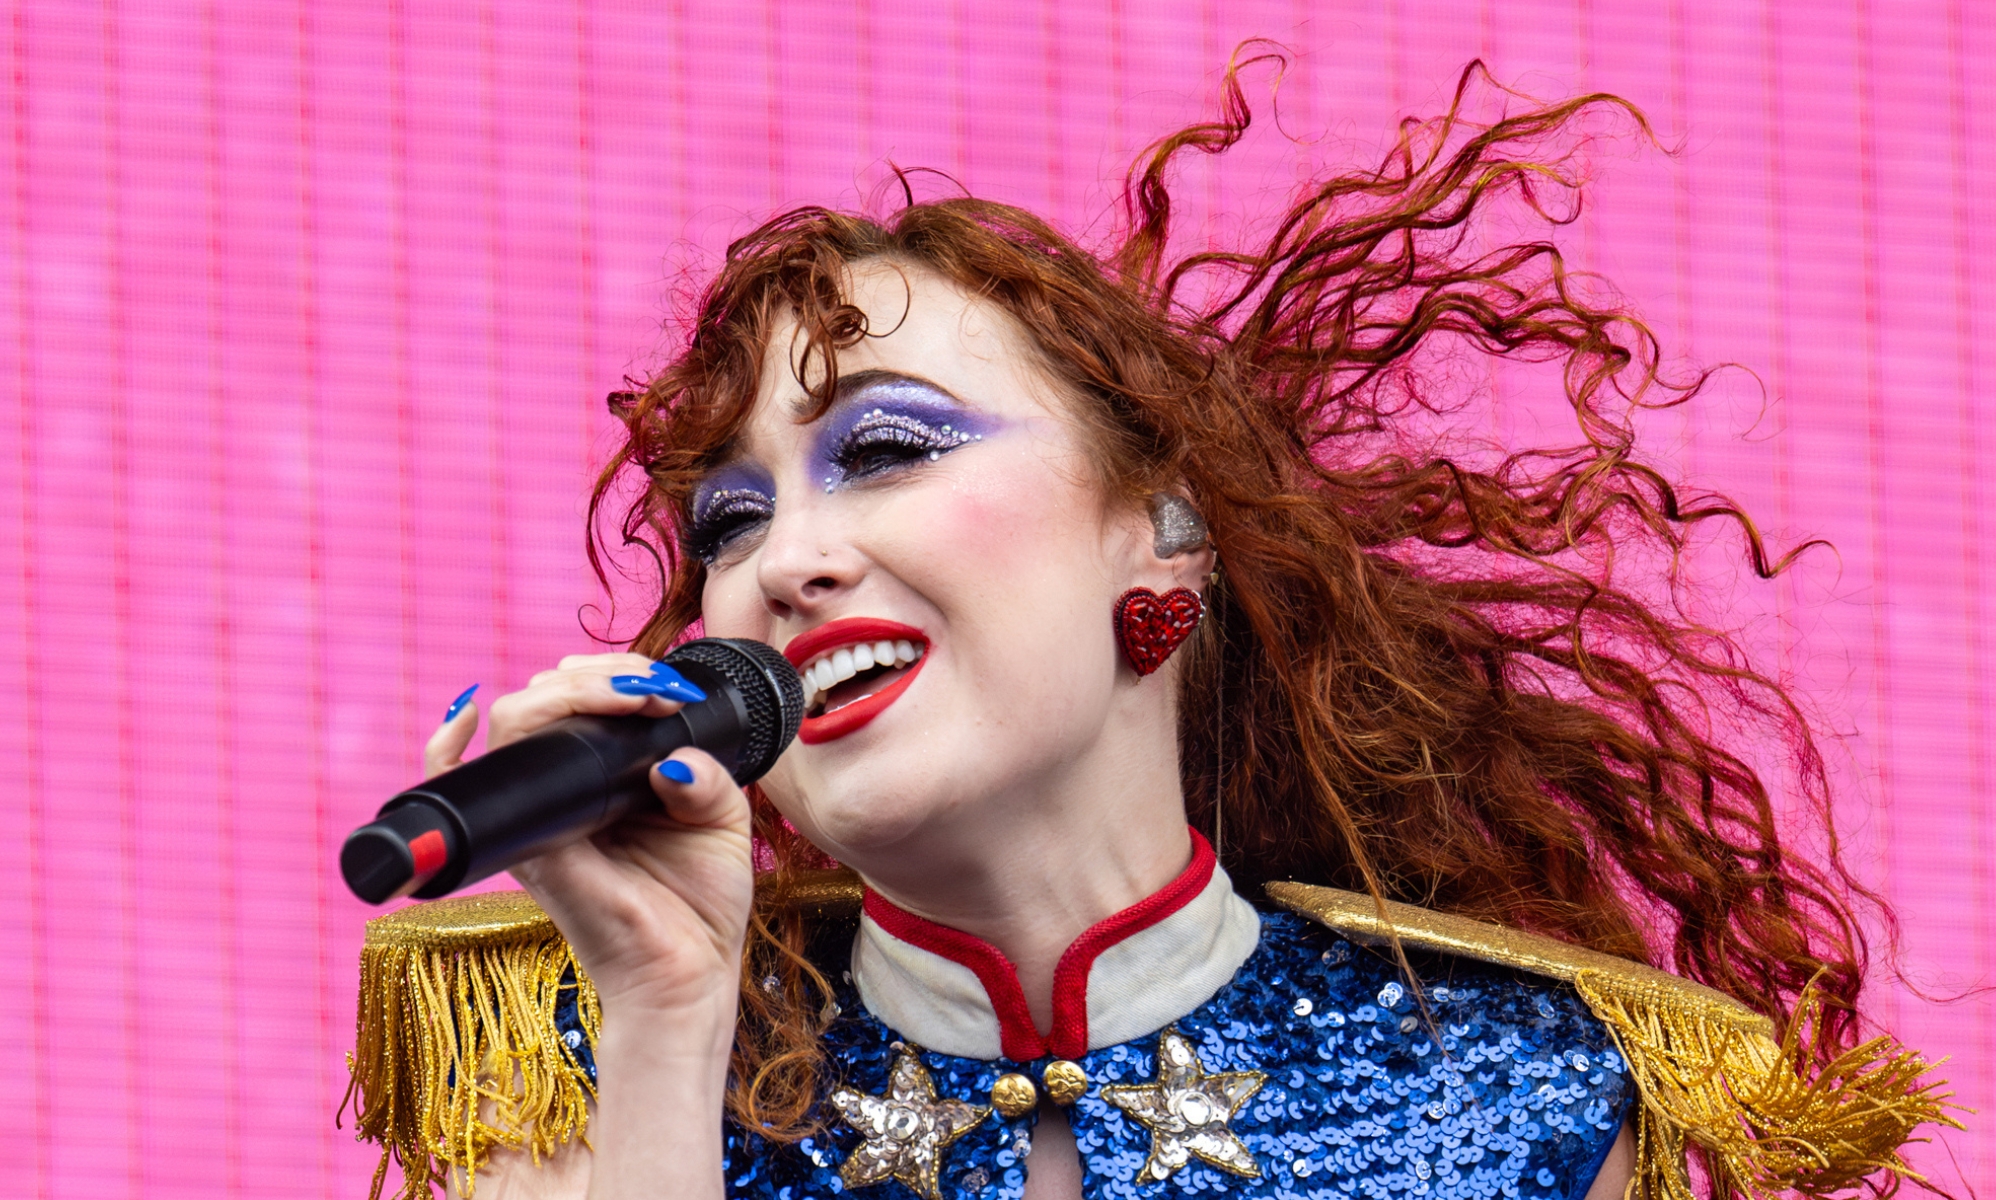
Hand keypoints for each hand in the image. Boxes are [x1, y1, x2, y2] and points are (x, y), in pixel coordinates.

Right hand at [425, 654, 755, 1021]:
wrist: (691, 975)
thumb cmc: (700, 907)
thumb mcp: (722, 820)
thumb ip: (705, 774)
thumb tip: (669, 756)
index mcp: (604, 781)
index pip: (580, 703)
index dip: (615, 675)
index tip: (668, 685)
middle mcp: (563, 793)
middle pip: (544, 699)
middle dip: (601, 673)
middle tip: (655, 688)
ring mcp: (540, 819)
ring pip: (515, 724)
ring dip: (571, 690)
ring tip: (634, 695)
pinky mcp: (532, 850)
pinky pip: (466, 788)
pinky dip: (448, 746)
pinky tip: (471, 714)